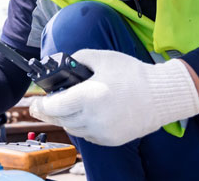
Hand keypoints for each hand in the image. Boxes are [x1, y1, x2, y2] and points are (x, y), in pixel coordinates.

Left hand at [29, 49, 198, 145]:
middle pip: (60, 119)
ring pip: (72, 128)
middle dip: (49, 112)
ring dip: (65, 118)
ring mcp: (102, 132)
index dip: (41, 104)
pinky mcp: (110, 140)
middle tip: (41, 106)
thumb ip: (79, 59)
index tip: (35, 101)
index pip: (54, 106)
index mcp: (89, 97)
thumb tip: (63, 64)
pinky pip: (87, 135)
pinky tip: (84, 114)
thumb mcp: (103, 58)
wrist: (162, 96)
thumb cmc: (134, 75)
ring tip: (64, 107)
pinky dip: (81, 125)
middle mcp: (93, 118)